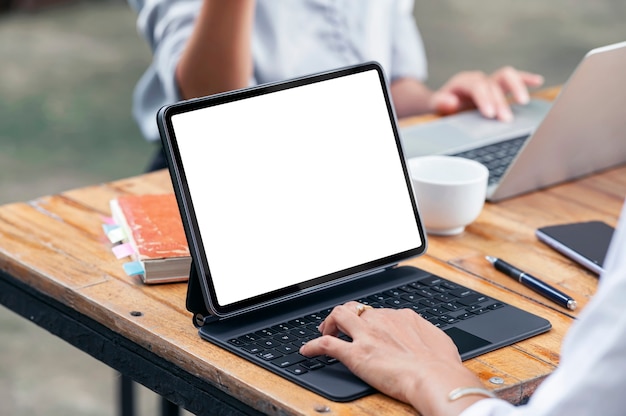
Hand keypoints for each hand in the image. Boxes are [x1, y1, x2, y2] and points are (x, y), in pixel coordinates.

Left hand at [300, 302, 485, 414]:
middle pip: (354, 308)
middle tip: (339, 326)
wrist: (435, 377)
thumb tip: (425, 337)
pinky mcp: (355, 354)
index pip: (377, 311)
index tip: (366, 326)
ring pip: (338, 316)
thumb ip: (425, 334)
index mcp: (401, 316)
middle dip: (344, 315)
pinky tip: (307, 351)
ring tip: (324, 332)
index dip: (368, 319)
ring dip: (328, 323)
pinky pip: (327, 345)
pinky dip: (313, 346)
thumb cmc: (442, 365)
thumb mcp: (438, 340)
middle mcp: (381, 320)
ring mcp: (366, 336)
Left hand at [430, 66, 543, 121]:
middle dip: (500, 101)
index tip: (490, 114)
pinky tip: (538, 82)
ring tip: (524, 102)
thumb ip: (440, 103)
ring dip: (517, 87)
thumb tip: (451, 102)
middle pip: (494, 84)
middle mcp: (479, 79)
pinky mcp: (499, 87)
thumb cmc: (442, 106)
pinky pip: (514, 79)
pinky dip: (526, 79)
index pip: (477, 87)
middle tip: (505, 119)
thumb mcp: (435, 105)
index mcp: (464, 82)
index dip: (485, 99)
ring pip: (507, 76)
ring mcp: (491, 81)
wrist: (444, 102)